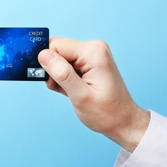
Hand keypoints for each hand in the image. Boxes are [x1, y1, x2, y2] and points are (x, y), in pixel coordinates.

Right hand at [38, 37, 149, 151]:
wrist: (123, 122)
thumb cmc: (107, 113)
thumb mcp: (80, 96)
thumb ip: (61, 74)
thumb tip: (43, 55)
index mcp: (93, 53)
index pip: (56, 45)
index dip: (48, 63)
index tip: (52, 81)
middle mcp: (93, 48)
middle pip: (56, 50)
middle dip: (52, 70)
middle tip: (61, 88)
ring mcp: (91, 54)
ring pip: (59, 58)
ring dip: (57, 76)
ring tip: (69, 91)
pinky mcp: (88, 61)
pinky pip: (65, 63)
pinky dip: (63, 77)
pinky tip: (71, 89)